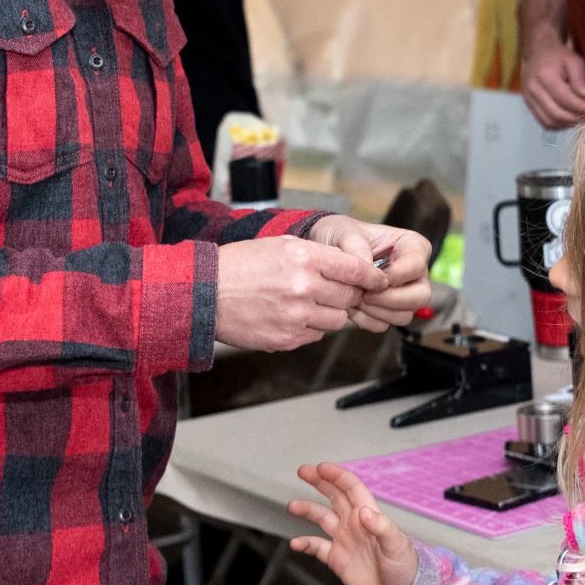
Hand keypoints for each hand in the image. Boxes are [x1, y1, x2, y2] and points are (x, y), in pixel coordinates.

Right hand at [213, 236, 377, 353]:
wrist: (205, 294)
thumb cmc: (240, 265)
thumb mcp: (281, 245)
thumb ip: (318, 255)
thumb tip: (351, 267)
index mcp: (304, 258)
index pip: (356, 269)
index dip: (372, 276)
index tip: (379, 280)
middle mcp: (303, 287)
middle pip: (349, 297)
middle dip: (347, 294)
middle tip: (333, 290)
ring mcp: (296, 316)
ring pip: (336, 320)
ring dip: (328, 312)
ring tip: (305, 302)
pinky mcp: (287, 339)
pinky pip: (315, 335)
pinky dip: (310, 327)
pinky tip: (289, 315)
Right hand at [290, 460, 419, 584]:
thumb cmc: (406, 570)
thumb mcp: (397, 546)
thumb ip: (381, 527)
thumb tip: (364, 512)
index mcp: (370, 516)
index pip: (351, 488)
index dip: (337, 476)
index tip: (321, 468)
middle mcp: (355, 525)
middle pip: (334, 496)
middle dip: (319, 482)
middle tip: (303, 471)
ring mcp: (345, 541)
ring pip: (322, 518)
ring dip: (307, 510)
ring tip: (292, 506)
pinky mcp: (338, 559)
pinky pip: (317, 547)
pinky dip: (305, 543)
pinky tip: (296, 543)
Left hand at [307, 215, 432, 330]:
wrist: (327, 252)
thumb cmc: (342, 235)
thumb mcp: (345, 231)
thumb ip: (356, 245)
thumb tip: (367, 266)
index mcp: (413, 246)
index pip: (417, 265)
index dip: (396, 275)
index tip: (371, 276)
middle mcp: (414, 273)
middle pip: (421, 296)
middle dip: (390, 300)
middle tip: (364, 294)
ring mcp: (403, 295)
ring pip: (404, 315)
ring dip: (376, 312)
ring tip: (353, 298)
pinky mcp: (388, 311)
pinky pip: (384, 325)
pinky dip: (365, 319)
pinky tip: (350, 306)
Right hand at [521, 38, 584, 130]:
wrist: (539, 52)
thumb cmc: (559, 56)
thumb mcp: (574, 60)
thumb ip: (580, 78)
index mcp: (544, 75)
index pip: (564, 98)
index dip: (581, 108)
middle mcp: (533, 89)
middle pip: (556, 113)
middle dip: (576, 119)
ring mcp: (529, 98)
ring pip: (549, 122)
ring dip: (568, 124)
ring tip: (582, 118)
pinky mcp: (529, 105)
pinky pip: (545, 122)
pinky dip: (559, 125)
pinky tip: (570, 118)